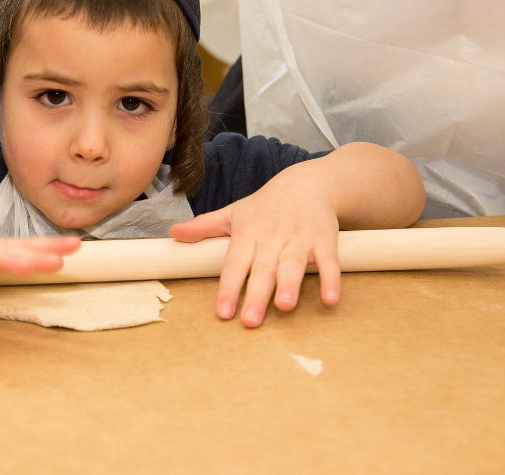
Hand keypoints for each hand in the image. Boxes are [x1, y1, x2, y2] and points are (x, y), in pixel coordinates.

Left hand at [170, 168, 340, 327]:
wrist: (308, 183)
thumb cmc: (266, 206)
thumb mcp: (234, 213)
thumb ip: (205, 227)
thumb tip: (173, 234)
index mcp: (248, 233)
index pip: (235, 262)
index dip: (228, 287)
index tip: (223, 312)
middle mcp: (273, 237)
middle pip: (263, 268)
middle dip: (257, 294)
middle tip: (251, 321)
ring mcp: (299, 238)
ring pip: (293, 264)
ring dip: (290, 285)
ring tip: (285, 306)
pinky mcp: (324, 239)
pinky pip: (329, 261)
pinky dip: (331, 279)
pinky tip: (330, 299)